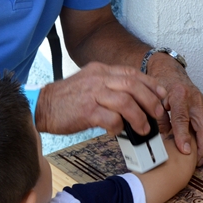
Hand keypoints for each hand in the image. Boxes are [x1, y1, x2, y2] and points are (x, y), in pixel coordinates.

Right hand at [35, 62, 166, 135]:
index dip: (151, 85)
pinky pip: (111, 118)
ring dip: (139, 117)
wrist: (40, 106)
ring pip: (126, 102)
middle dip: (150, 101)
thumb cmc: (66, 100)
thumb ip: (108, 87)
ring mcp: (92, 94)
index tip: (161, 96)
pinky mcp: (86, 110)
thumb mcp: (89, 83)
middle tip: (157, 115)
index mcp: (101, 71)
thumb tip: (133, 100)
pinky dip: (119, 126)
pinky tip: (117, 131)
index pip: (132, 74)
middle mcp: (98, 78)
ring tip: (143, 129)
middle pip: (133, 86)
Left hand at [145, 54, 202, 164]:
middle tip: (198, 162)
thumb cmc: (161, 85)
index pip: (182, 119)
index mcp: (179, 95)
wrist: (170, 72)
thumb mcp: (154, 100)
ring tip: (201, 158)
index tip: (185, 151)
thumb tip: (161, 140)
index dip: (183, 137)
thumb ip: (158, 118)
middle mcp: (195, 99)